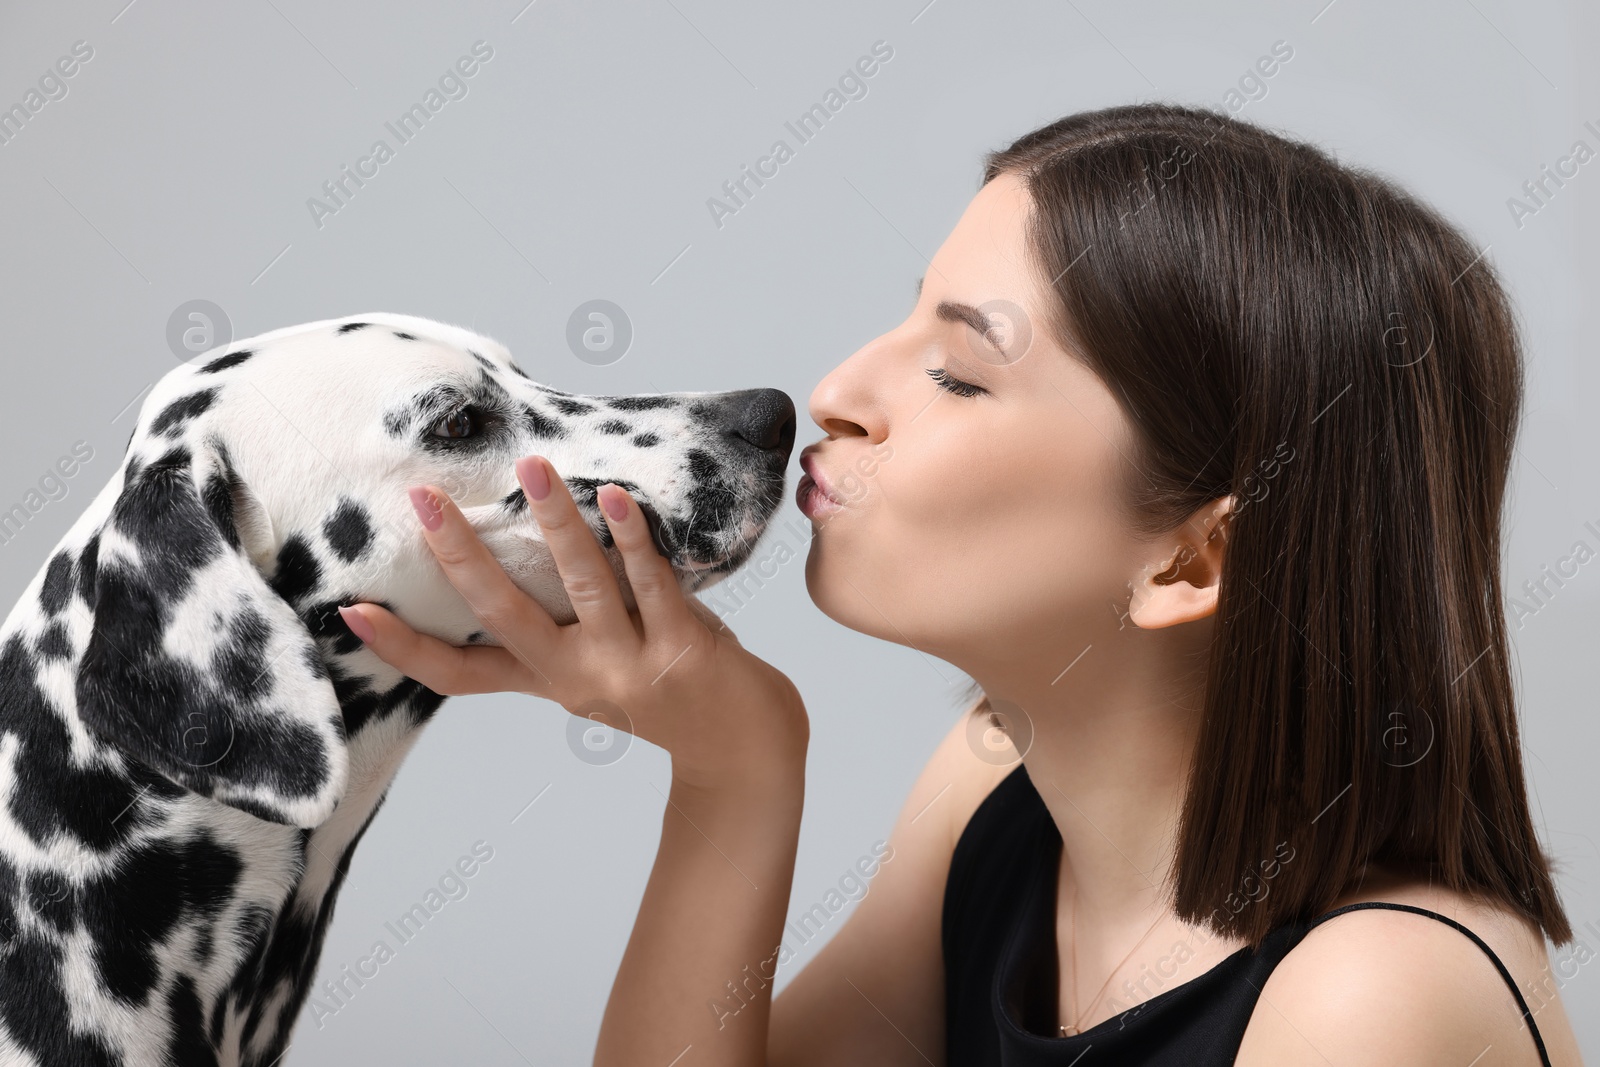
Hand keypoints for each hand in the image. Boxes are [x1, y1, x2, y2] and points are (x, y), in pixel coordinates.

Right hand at [337, 455, 807, 794]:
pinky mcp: (682, 647)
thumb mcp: (597, 669)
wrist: (745, 748)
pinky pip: (651, 582)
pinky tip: (617, 495)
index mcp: (547, 681)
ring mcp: (629, 664)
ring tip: (531, 467)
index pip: (458, 674)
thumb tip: (528, 543)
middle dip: (460, 554)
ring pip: (582, 585)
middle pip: (503, 615)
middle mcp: (577, 677)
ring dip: (557, 523)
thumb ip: (562, 623)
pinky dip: (633, 537)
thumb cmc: (665, 690)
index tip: (350, 611)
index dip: (404, 647)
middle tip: (422, 498)